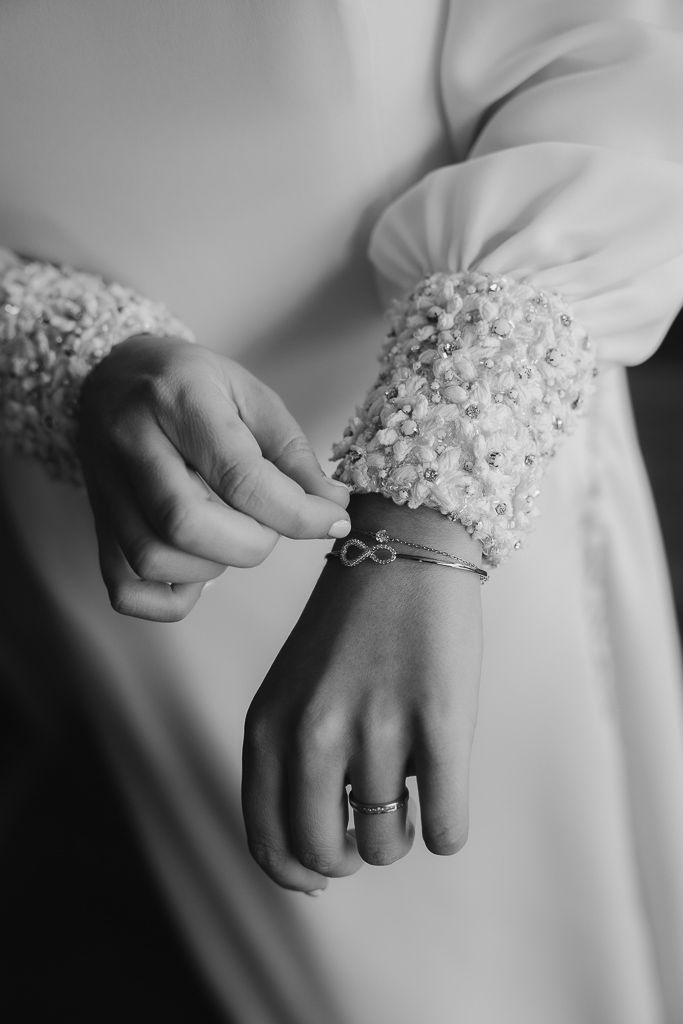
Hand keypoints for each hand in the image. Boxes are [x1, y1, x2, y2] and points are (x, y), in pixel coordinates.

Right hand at [78, 336, 349, 620]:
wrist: (115, 373)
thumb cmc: (192, 384)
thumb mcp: (251, 397)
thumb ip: (293, 454)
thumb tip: (332, 506)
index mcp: (179, 399)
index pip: (239, 476)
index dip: (297, 513)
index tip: (333, 521)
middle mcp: (131, 441)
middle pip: (187, 524)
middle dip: (251, 543)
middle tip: (271, 525)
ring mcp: (105, 485)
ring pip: (153, 559)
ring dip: (213, 566)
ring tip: (233, 535)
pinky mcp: (97, 522)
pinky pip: (126, 588)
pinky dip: (171, 598)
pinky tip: (198, 567)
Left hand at [242, 497, 482, 892]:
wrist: (405, 551)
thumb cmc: (350, 630)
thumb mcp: (292, 692)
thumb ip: (288, 768)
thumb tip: (314, 870)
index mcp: (269, 726)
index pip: (268, 843)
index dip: (298, 872)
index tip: (325, 868)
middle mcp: (314, 732)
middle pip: (324, 855)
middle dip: (351, 854)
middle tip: (371, 819)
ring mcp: (377, 727)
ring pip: (386, 845)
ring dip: (401, 831)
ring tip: (408, 780)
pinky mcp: (439, 721)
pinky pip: (445, 828)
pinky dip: (447, 827)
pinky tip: (444, 790)